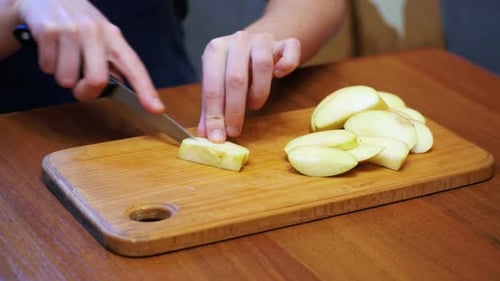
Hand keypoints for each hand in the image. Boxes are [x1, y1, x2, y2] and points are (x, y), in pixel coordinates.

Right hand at [15, 0, 163, 112]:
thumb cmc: (79, 22)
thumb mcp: (101, 36)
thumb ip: (111, 62)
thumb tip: (119, 89)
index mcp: (113, 36)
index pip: (134, 66)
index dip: (146, 90)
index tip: (156, 109)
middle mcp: (95, 32)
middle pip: (96, 80)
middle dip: (85, 92)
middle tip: (79, 84)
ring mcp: (71, 31)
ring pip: (67, 79)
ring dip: (63, 76)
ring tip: (63, 57)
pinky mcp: (48, 31)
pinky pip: (48, 67)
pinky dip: (48, 65)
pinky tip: (52, 49)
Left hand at [197, 31, 300, 142]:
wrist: (255, 44)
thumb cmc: (233, 68)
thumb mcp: (218, 85)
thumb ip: (211, 109)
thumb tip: (205, 135)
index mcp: (215, 49)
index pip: (212, 85)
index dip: (214, 114)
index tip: (217, 137)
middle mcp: (237, 40)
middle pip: (236, 78)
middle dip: (234, 110)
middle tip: (235, 130)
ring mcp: (262, 39)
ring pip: (263, 64)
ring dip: (259, 92)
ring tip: (254, 105)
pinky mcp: (284, 42)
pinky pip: (290, 50)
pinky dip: (287, 64)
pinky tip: (280, 75)